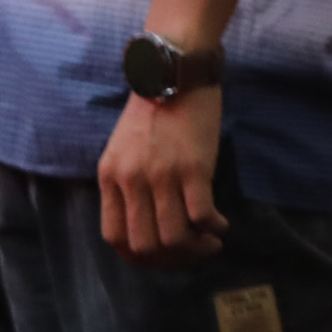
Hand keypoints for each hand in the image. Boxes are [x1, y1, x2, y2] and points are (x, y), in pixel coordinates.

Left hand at [95, 87, 223, 265]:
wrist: (175, 71)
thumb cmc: (154, 107)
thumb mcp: (123, 148)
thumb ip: (126, 181)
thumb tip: (145, 219)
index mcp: (110, 177)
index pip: (115, 238)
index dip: (138, 257)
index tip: (160, 258)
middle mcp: (132, 181)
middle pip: (145, 245)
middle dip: (171, 260)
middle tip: (190, 255)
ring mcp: (162, 176)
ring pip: (174, 237)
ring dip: (195, 250)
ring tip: (210, 244)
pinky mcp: (194, 167)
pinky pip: (202, 215)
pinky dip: (213, 228)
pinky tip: (221, 225)